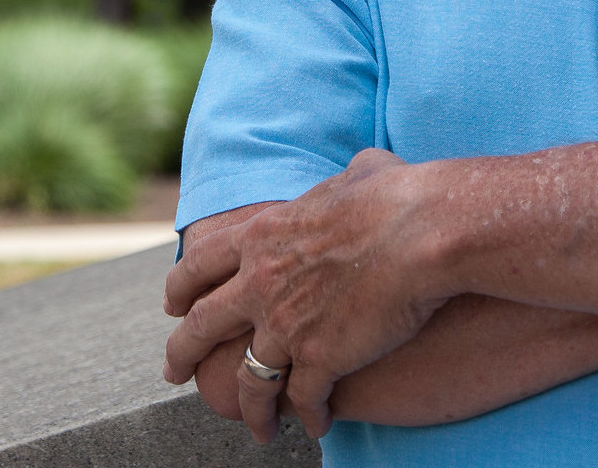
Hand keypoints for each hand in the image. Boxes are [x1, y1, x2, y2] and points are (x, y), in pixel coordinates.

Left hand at [162, 149, 450, 441]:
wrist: (424, 233)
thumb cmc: (399, 197)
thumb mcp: (361, 173)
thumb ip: (349, 179)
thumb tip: (366, 170)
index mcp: (262, 234)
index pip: (200, 263)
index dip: (180, 287)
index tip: (172, 306)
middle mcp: (261, 282)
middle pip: (201, 326)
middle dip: (180, 354)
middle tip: (174, 374)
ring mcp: (285, 324)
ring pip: (247, 380)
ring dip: (250, 408)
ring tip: (257, 428)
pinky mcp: (319, 358)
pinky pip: (301, 399)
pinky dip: (307, 416)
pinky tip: (315, 426)